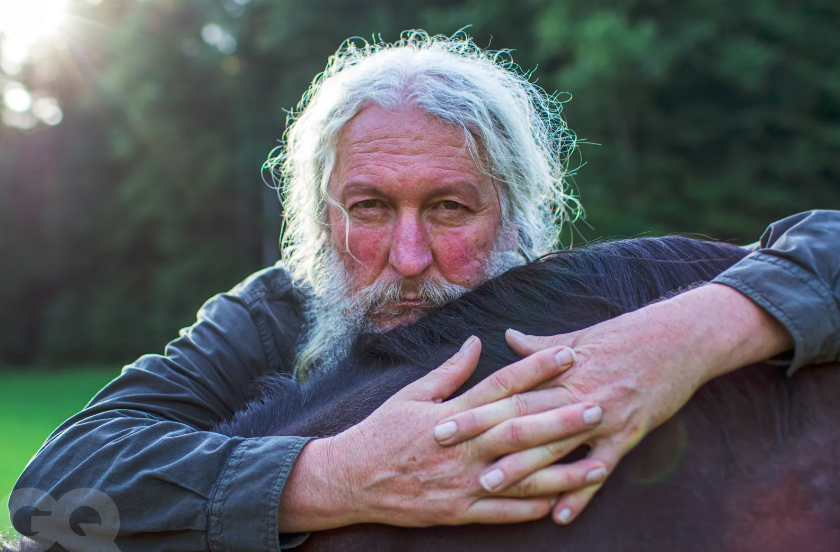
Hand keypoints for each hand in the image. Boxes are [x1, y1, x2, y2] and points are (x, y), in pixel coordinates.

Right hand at [277, 336, 605, 531]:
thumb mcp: (411, 395)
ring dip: (561, 472)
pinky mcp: (458, 511)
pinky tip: (562, 504)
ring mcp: (462, 483)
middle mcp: (462, 448)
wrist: (351, 480)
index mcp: (452, 414)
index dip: (537, 369)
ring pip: (519, 478)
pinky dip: (532, 510)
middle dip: (560, 418)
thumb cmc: (382, 432)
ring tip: (596, 464)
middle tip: (597, 406)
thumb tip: (477, 342)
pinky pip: (502, 514)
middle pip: (519, 430)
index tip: (569, 354)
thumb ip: (449, 372)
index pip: (501, 385)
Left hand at [433, 283, 793, 524]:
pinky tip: (559, 514)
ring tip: (489, 485)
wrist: (681, 337)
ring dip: (522, 466)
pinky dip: (580, 492)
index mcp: (560, 368)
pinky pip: (600, 467)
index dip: (473, 406)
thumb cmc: (628, 334)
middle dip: (482, 434)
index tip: (440, 419)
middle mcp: (575, 391)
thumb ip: (540, 346)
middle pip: (521, 416)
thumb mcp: (580, 336)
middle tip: (445, 450)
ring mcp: (601, 413)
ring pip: (555, 444)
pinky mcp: (628, 433)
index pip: (507, 390)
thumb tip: (507, 337)